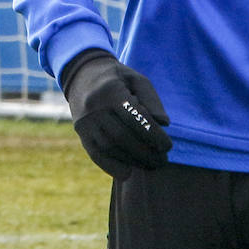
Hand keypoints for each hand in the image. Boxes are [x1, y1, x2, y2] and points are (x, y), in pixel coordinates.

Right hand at [61, 49, 170, 178]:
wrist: (82, 75)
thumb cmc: (118, 78)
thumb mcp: (136, 79)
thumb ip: (151, 99)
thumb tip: (164, 124)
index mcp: (111, 91)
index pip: (134, 117)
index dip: (152, 135)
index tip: (168, 146)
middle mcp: (95, 107)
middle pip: (122, 136)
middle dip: (145, 152)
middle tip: (162, 160)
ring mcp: (85, 121)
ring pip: (109, 147)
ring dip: (132, 161)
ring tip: (150, 165)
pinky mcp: (81, 132)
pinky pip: (95, 154)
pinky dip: (111, 166)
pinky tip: (127, 173)